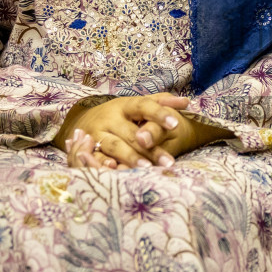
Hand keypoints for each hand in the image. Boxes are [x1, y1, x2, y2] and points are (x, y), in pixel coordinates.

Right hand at [59, 95, 189, 169]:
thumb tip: (186, 102)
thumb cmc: (121, 114)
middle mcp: (110, 119)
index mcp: (125, 106)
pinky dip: (103, 164)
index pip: (143, 106)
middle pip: (131, 133)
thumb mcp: (138, 105)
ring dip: (130, 157)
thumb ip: (161, 103)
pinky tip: (115, 169)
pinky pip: (96, 158)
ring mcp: (96, 134)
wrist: (85, 120)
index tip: (175, 124)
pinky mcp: (87, 149)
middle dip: (149, 148)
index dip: (158, 114)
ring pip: (114, 146)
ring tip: (147, 167)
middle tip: (168, 161)